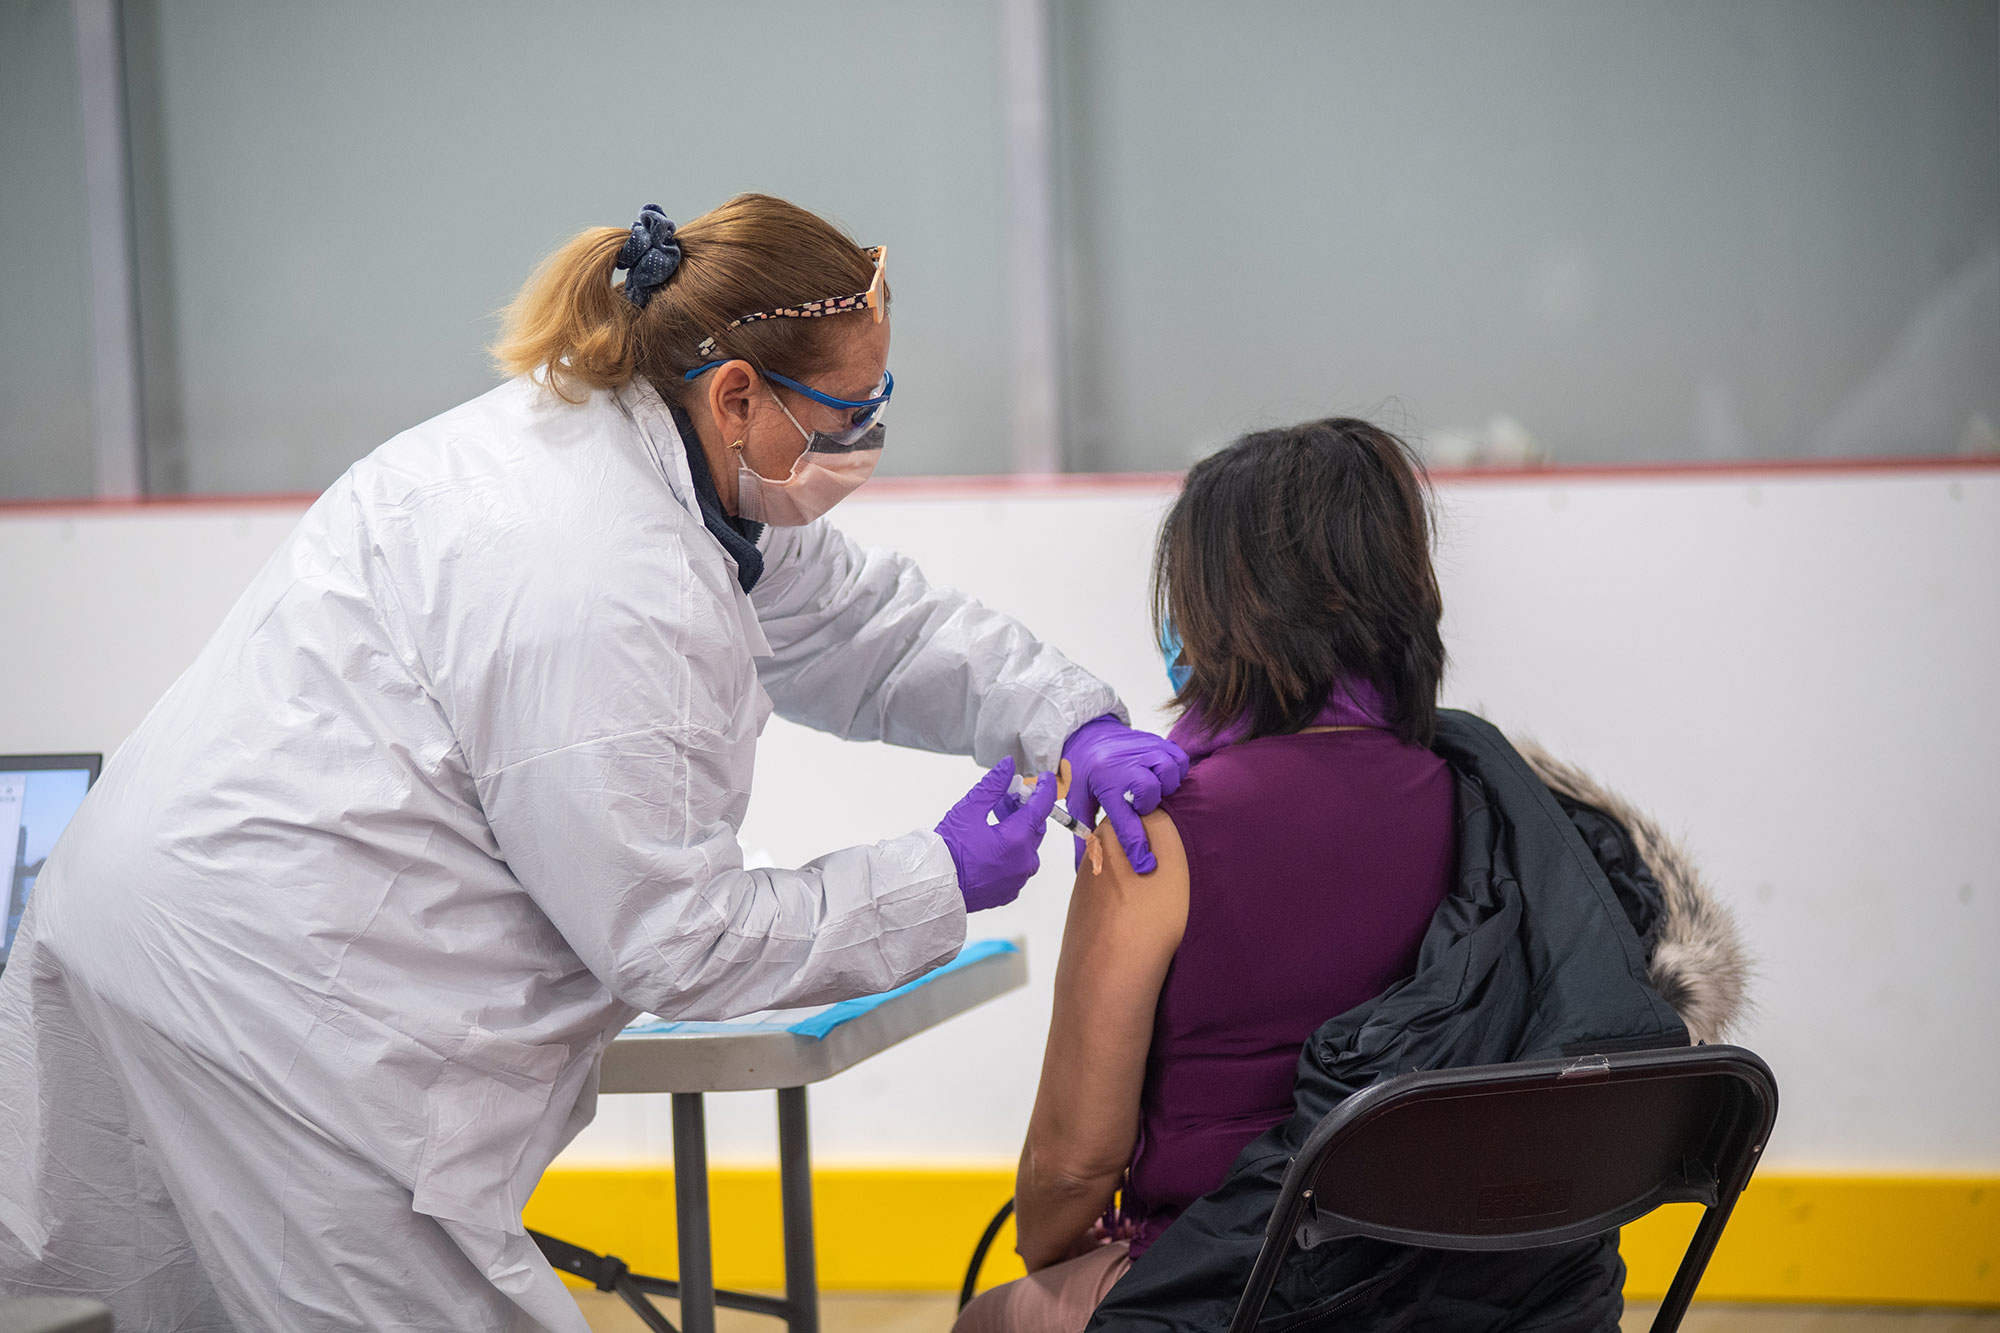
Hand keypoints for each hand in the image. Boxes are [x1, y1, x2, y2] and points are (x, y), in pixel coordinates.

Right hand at [934, 756, 1059, 911]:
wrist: (933, 886)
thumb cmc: (947, 851)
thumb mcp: (968, 810)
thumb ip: (992, 786)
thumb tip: (1007, 767)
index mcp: (1016, 840)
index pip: (1041, 807)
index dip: (1045, 789)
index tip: (1044, 779)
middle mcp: (1022, 862)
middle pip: (1034, 827)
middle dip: (1024, 808)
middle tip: (1007, 796)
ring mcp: (1017, 879)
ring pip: (1028, 848)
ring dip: (1018, 830)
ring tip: (996, 819)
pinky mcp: (1008, 891)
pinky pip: (1018, 866)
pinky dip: (1012, 851)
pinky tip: (994, 843)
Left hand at [1061, 715, 1189, 874]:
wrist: (1085, 734)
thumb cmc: (1081, 772)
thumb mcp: (1077, 802)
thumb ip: (1083, 835)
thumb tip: (1085, 869)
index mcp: (1104, 783)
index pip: (1124, 821)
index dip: (1137, 846)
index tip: (1146, 865)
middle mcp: (1125, 764)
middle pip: (1151, 791)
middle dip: (1149, 804)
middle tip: (1139, 805)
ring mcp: (1143, 750)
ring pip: (1169, 771)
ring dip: (1166, 786)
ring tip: (1153, 789)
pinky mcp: (1156, 741)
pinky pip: (1179, 758)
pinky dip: (1176, 771)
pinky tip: (1163, 777)